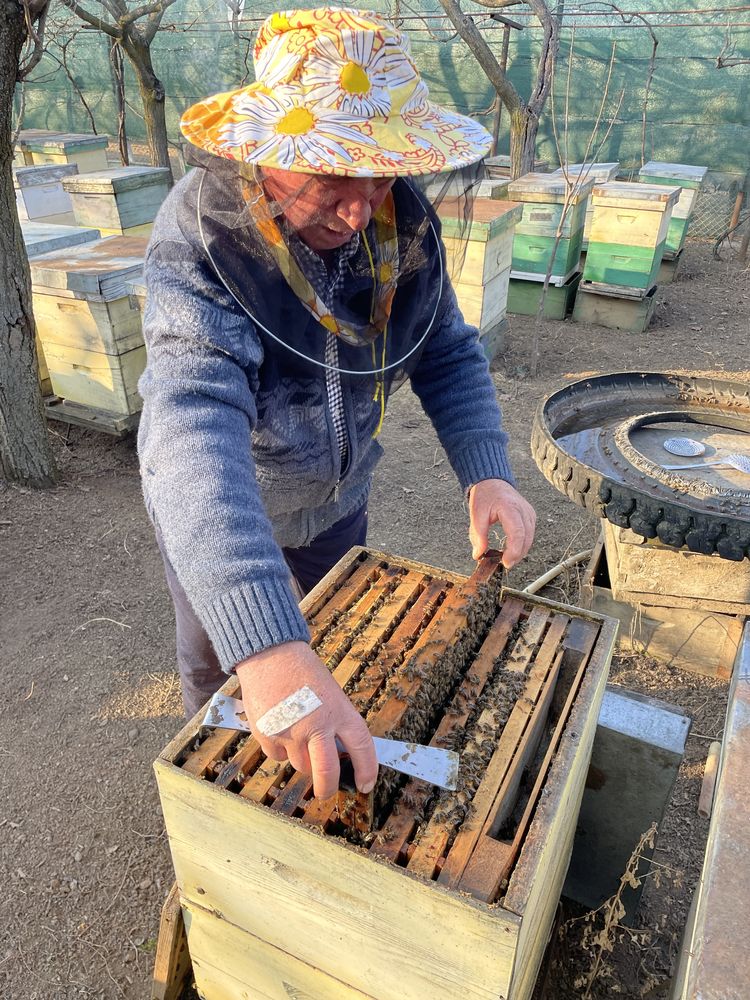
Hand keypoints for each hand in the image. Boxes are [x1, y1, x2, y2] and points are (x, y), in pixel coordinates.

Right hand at [236, 641, 377, 799]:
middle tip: (327, 791)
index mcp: (338, 710)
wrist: (268, 655)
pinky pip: (278, 757)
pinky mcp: (268, 736)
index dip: (367, 770)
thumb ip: (335, 723)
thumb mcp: (330, 693)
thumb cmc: (302, 671)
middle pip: (327, 772)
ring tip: (297, 733)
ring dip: (302, 760)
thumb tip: (337, 755)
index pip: (361, 747)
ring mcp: (290, 732)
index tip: (365, 784)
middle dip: (328, 788)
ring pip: (300, 766)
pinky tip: (280, 727)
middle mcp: (316, 724)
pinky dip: (281, 750)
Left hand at [468, 479, 535, 567]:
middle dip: (517, 555)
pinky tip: (512, 549)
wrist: (492, 482)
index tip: (506, 562)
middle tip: (505, 564)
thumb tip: (478, 555)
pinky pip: (529, 534)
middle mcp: (523, 510)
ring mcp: (529, 513)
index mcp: (510, 508)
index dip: (514, 551)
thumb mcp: (476, 515)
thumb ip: (478, 536)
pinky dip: (522, 544)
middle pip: (526, 538)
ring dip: (520, 551)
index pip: (518, 533)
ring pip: (530, 538)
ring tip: (507, 558)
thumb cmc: (485, 496)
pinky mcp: (530, 516)